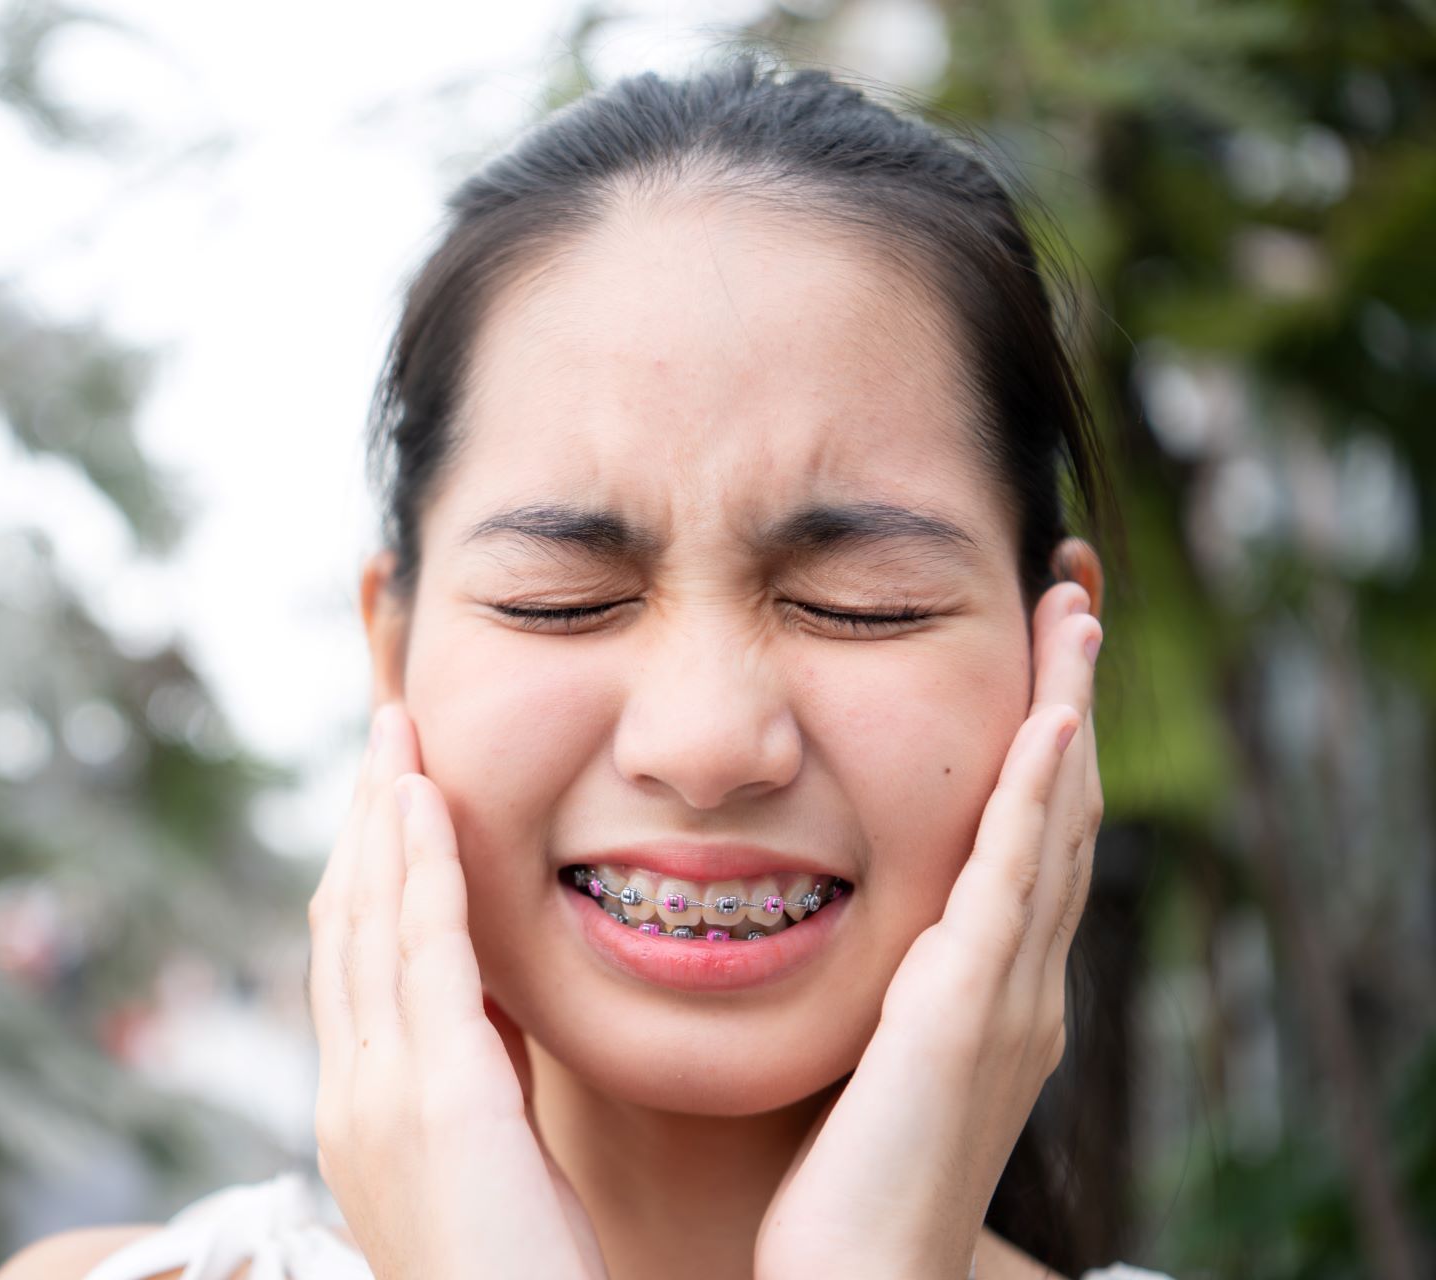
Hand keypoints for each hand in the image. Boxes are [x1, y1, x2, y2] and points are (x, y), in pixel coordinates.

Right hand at [306, 702, 609, 1279]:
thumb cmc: (519, 1274)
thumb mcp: (491, 1151)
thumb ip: (478, 1069)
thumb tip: (488, 996)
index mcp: (359, 1107)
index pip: (350, 959)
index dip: (364, 865)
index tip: (385, 791)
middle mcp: (350, 1091)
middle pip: (342, 922)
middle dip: (361, 819)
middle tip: (382, 730)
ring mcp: (380, 1092)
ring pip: (367, 921)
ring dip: (381, 817)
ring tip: (395, 732)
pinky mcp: (437, 1095)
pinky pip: (420, 953)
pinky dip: (418, 866)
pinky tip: (422, 799)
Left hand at [755, 581, 1104, 1278]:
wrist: (858, 1275)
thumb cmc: (843, 1176)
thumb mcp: (867, 1047)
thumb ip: (872, 978)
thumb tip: (823, 914)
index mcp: (991, 981)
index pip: (1026, 831)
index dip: (1040, 735)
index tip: (1036, 645)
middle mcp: (1020, 976)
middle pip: (1062, 806)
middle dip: (1069, 693)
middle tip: (1073, 590)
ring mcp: (1007, 991)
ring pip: (1054, 823)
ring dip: (1066, 709)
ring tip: (1073, 611)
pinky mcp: (967, 1010)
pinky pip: (1011, 883)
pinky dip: (1036, 797)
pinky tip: (1049, 721)